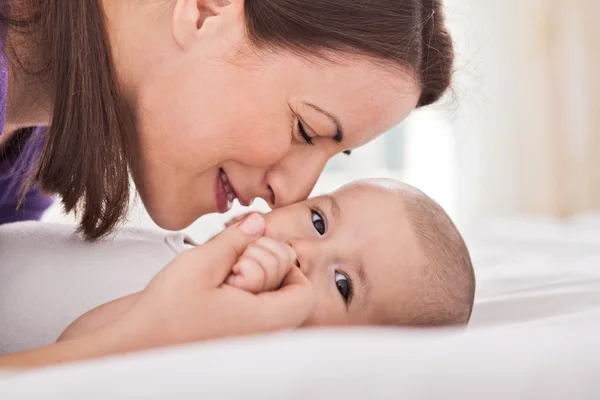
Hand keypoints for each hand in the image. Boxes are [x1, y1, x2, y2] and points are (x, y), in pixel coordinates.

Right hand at [103, 214, 314, 350]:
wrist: (132, 344)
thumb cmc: (164, 314)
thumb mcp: (201, 264)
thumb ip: (236, 240)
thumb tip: (259, 223)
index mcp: (262, 321)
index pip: (305, 294)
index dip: (289, 267)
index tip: (261, 253)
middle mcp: (260, 335)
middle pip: (290, 294)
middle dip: (267, 267)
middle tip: (235, 263)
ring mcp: (245, 337)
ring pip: (272, 301)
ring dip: (255, 277)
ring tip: (222, 272)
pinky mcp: (231, 334)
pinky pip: (254, 310)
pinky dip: (243, 291)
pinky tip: (216, 282)